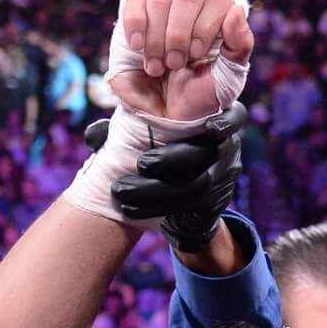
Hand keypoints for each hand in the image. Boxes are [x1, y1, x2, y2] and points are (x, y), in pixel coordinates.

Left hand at [83, 103, 246, 248]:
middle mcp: (228, 148)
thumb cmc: (161, 154)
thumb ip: (126, 131)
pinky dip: (155, 208)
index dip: (225, 123)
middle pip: (207, 153)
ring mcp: (225, 178)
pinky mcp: (215, 205)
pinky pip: (187, 208)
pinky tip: (130, 210)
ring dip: (155, 190)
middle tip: (140, 163)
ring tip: (121, 192)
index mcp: (215, 120)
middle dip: (172, 158)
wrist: (182, 204)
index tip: (208, 129)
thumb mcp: (149, 137)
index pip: (234, 118)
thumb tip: (92, 136)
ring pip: (195, 185)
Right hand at [110, 0, 253, 122]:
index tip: (197, 54)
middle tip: (175, 64)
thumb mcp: (227, 77)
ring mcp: (164, 3)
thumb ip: (240, 44)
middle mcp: (194, 2)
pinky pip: (135, 1)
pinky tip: (138, 46)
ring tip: (157, 66)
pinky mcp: (136, 10)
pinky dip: (136, 25)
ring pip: (161, 0)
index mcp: (220, 14)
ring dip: (158, 40)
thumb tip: (236, 10)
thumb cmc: (199, 92)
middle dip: (180, 35)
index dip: (207, 27)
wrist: (164, 114)